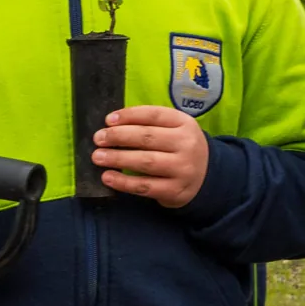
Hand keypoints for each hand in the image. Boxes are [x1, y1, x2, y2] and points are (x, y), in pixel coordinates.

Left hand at [94, 106, 209, 207]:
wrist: (206, 177)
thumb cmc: (180, 148)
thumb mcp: (175, 130)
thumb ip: (150, 124)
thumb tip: (113, 125)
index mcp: (185, 124)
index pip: (154, 115)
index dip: (129, 116)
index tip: (108, 120)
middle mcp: (187, 144)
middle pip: (147, 137)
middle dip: (118, 137)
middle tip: (98, 139)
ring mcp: (182, 168)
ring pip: (145, 161)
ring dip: (118, 158)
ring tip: (98, 157)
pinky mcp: (174, 190)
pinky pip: (144, 186)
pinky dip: (123, 182)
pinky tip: (108, 177)